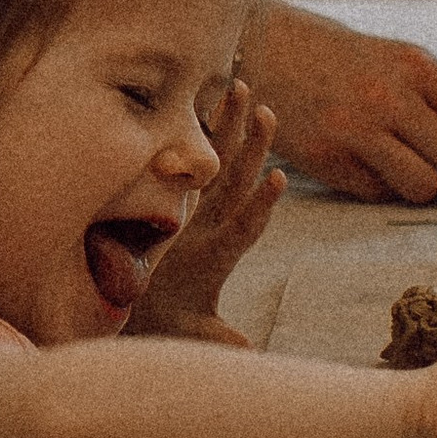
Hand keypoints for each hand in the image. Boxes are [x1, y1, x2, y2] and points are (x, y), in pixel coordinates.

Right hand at [128, 77, 283, 342]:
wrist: (157, 318)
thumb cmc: (171, 326)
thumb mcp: (192, 336)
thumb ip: (217, 339)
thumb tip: (248, 349)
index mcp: (216, 258)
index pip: (243, 230)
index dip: (260, 207)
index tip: (279, 179)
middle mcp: (215, 229)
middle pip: (236, 184)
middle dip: (251, 149)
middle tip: (268, 112)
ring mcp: (202, 214)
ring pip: (219, 165)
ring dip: (230, 127)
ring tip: (243, 88)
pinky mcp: (187, 205)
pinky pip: (194, 162)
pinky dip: (199, 132)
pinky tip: (205, 99)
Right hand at [248, 3, 436, 201]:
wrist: (269, 50)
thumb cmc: (348, 61)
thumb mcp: (400, 60)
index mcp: (418, 67)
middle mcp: (391, 98)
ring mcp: (357, 131)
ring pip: (426, 188)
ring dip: (428, 187)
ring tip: (414, 169)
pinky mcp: (330, 161)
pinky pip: (382, 194)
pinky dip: (386, 187)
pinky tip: (369, 162)